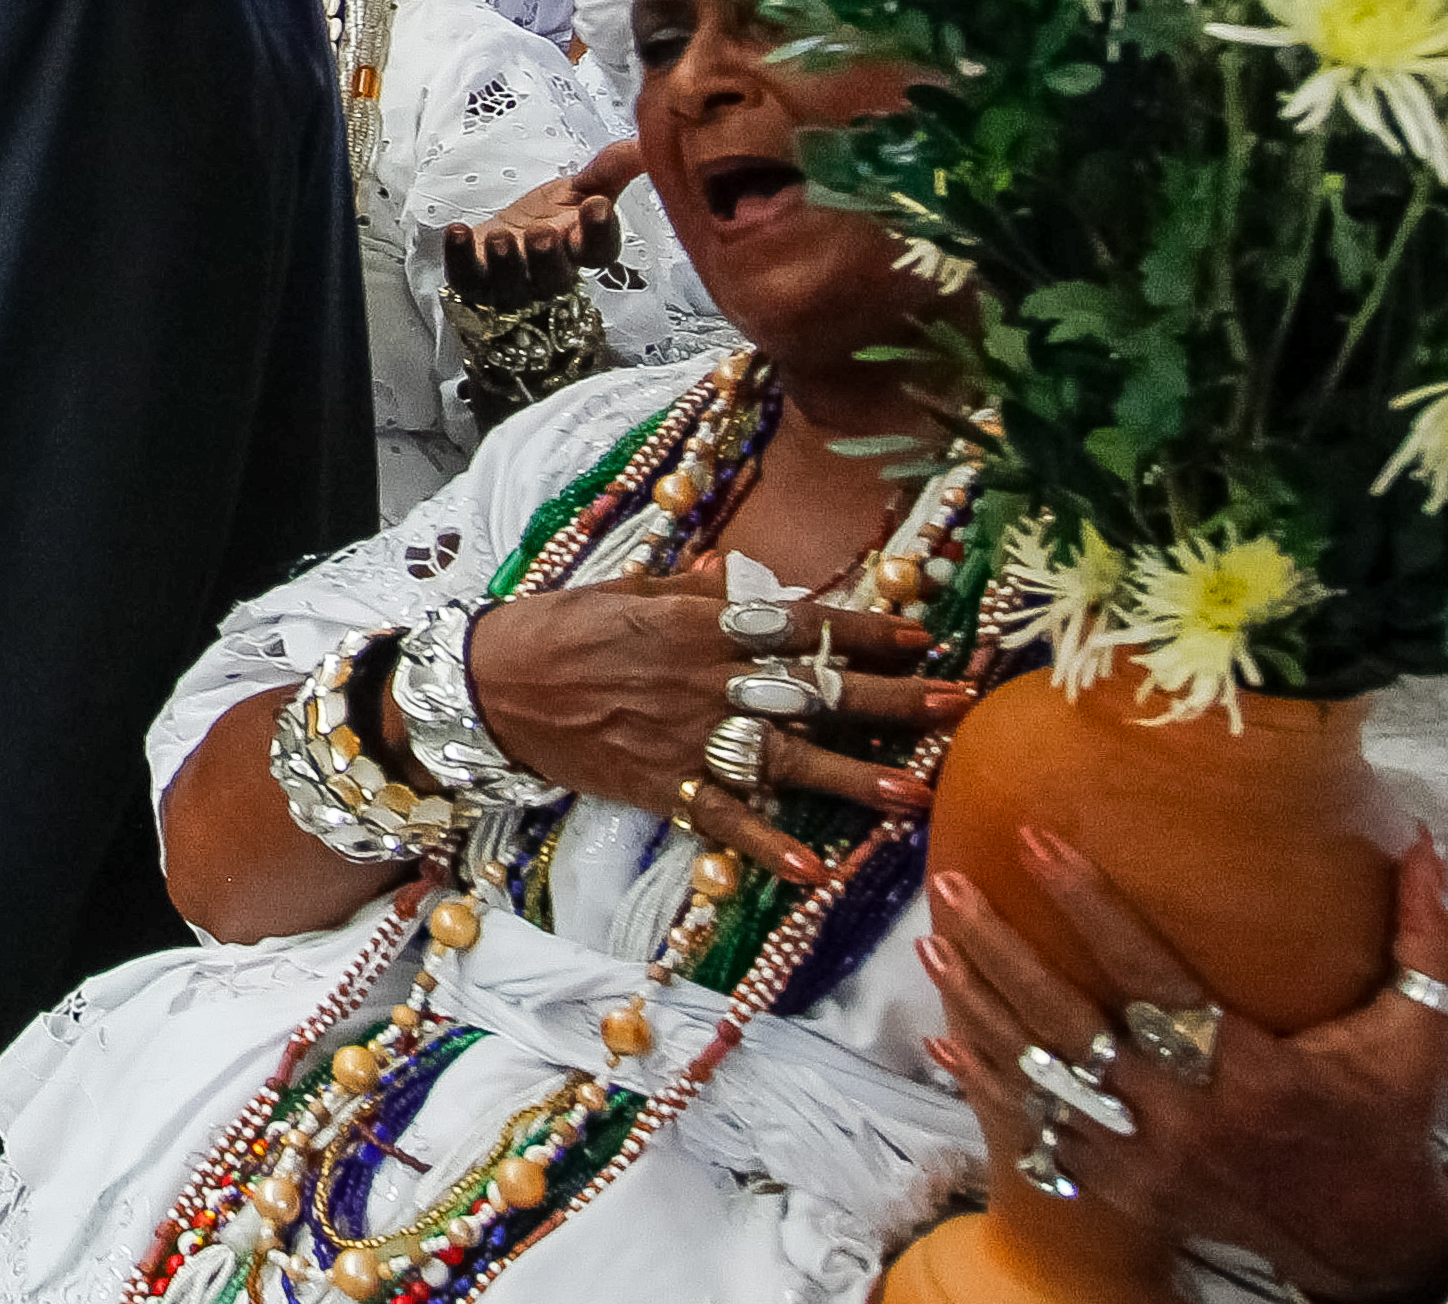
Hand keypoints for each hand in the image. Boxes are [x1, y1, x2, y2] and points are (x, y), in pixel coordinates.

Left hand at [444, 139, 639, 309]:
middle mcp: (549, 274)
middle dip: (549, 258)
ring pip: (512, 284)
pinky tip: (458, 231)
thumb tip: (645, 143)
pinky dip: (460, 256)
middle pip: (555, 277)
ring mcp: (509, 283)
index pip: (600, 251)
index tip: (597, 206)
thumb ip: (611, 168)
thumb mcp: (579, 189)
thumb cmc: (547, 218)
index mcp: (580, 250)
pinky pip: (466, 277)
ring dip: (506, 261)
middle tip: (543, 233)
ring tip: (500, 236)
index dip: (599, 233)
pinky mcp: (473, 281)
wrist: (500, 238)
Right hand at [462, 572, 965, 885]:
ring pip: (786, 758)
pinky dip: (768, 845)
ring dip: (855, 778)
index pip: (802, 624)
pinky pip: (724, 819)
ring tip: (917, 793)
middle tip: (956, 705)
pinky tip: (815, 869)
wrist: (490, 684)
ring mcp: (686, 736)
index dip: (866, 631)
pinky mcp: (661, 785)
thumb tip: (734, 579)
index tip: (923, 638)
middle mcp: (705, 679)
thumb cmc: (558, 628)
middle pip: (815, 690)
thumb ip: (687, 592)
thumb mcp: (626, 590)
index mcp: (701, 624)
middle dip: (891, 700)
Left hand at [922, 826, 1447, 1303]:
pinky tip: (943, 1040)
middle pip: (1070, 1027)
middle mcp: (1185, 1116)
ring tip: (932, 944)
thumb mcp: (1415, 1035)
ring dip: (979, 1010)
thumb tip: (1424, 845)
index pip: (1150, 974)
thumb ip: (1423, 939)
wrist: (1362, 1240)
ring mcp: (1146, 1161)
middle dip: (1002, 954)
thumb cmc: (1382, 1120)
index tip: (1034, 840)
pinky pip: (1037, 1134)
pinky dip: (987, 1087)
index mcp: (1249, 1069)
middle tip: (950, 885)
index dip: (1090, 905)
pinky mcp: (1124, 1191)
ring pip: (1039, 1079)